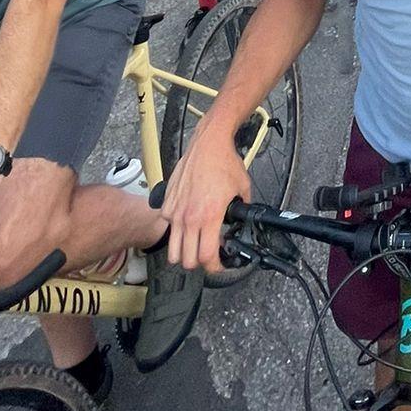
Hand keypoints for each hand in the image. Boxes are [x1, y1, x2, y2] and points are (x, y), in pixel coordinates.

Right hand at [160, 126, 252, 275]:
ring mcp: (175, 211)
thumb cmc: (224, 162)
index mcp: (210, 216)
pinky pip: (168, 226)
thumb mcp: (243, 189)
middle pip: (187, 260)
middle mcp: (189, 217)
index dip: (215, 267)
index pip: (206, 257)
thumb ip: (242, 209)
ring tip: (195, 245)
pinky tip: (186, 223)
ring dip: (183, 253)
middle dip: (199, 263)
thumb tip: (242, 220)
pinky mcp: (167, 203)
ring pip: (172, 250)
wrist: (208, 144)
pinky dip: (175, 230)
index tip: (219, 264)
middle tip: (208, 255)